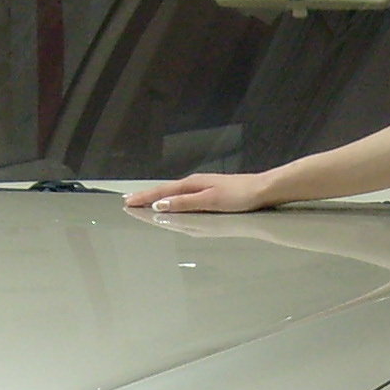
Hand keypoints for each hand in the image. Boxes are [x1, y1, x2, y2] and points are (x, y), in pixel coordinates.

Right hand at [125, 171, 276, 213]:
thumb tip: (160, 204)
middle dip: (146, 196)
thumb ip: (184, 203)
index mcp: (192, 185)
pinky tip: (171, 201)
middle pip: (164, 190)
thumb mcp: (209, 201)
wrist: (263, 190)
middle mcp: (195, 184)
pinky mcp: (211, 192)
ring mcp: (203, 187)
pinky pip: (183, 195)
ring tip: (143, 201)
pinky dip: (171, 198)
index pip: (162, 192)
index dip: (144, 198)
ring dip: (157, 197)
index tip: (127, 202)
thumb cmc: (239, 196)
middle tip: (128, 201)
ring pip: (173, 192)